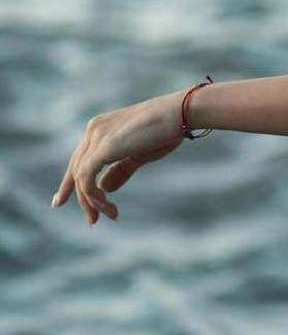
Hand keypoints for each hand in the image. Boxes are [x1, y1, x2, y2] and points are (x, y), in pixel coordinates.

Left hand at [50, 91, 187, 224]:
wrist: (179, 114)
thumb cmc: (165, 131)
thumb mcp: (139, 155)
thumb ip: (120, 170)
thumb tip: (104, 188)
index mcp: (101, 128)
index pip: (79, 159)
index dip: (69, 183)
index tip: (60, 201)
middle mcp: (94, 130)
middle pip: (76, 169)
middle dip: (80, 197)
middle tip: (92, 221)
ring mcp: (96, 136)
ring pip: (81, 176)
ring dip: (92, 201)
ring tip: (111, 215)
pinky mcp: (103, 147)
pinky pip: (87, 177)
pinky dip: (93, 195)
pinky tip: (107, 205)